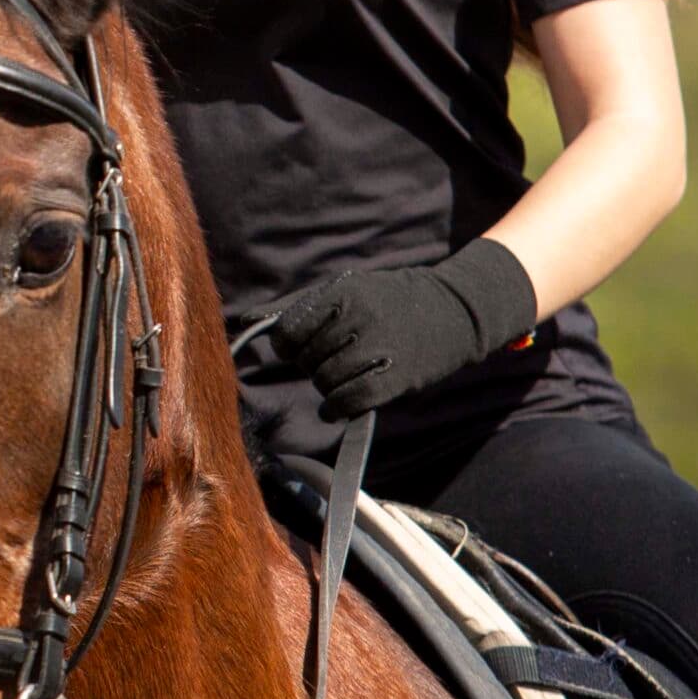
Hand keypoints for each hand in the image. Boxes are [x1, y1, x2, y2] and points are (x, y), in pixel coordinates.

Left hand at [266, 239, 538, 419]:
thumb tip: (244, 321)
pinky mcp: (396, 377)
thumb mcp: (348, 289)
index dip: (288, 347)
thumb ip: (297, 308)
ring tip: (342, 378)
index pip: (289, 331)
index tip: (299, 349)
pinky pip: (349, 401)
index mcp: (343, 292)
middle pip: (307, 360)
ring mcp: (379, 347)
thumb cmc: (391, 301)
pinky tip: (337, 407)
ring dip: (327, 388)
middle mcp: (358, 317)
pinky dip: (336, 409)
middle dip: (312, 365)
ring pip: (325, 382)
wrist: (453, 311)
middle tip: (332, 361)